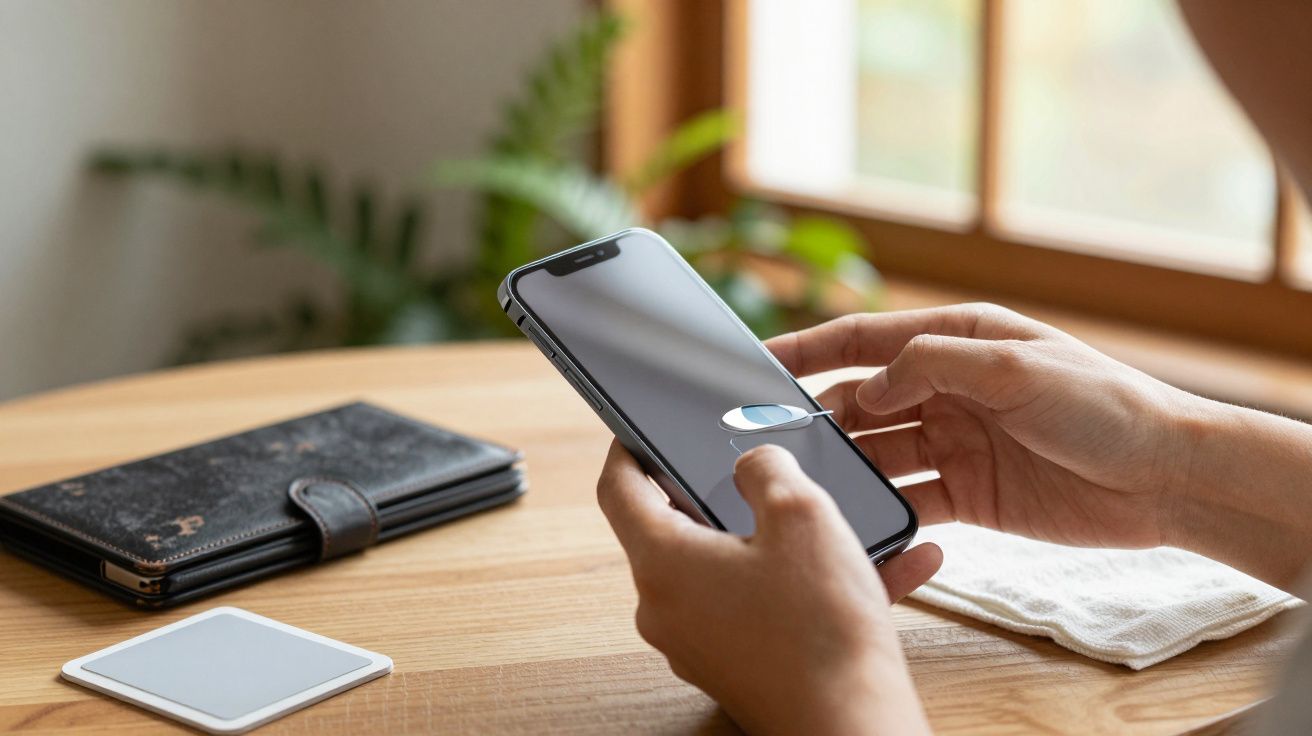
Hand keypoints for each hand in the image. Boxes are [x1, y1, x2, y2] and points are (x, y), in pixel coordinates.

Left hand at [597, 441, 938, 734]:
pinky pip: (761, 607)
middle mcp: (667, 608)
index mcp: (664, 563)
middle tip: (758, 471)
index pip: (619, 489)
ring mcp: (698, 643)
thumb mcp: (802, 513)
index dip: (627, 449)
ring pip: (728, 570)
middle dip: (717, 495)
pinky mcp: (735, 667)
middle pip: (675, 530)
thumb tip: (751, 464)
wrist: (853, 726)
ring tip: (839, 525)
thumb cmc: (822, 628)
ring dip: (777, 542)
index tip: (638, 430)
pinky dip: (802, 584)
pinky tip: (875, 571)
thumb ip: (765, 468)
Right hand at [767, 303, 1200, 550]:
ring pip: (878, 452)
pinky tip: (859, 519)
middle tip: (768, 441)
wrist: (1166, 478)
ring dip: (845, 466)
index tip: (755, 363)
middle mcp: (948, 389)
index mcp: (957, 342)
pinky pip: (909, 498)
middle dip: (816, 419)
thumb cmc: (1104, 408)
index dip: (806, 351)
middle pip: (861, 401)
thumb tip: (867, 386)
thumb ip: (933, 366)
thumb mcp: (1016, 369)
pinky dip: (883, 508)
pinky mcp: (968, 494)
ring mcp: (955, 443)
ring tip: (806, 483)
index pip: (863, 341)